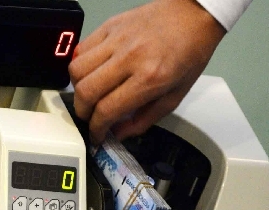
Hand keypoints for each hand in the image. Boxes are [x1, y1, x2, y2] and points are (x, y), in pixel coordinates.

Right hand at [69, 0, 225, 142]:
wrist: (192, 14)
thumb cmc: (189, 53)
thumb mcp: (175, 96)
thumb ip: (145, 119)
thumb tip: (119, 134)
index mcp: (149, 78)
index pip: (107, 109)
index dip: (96, 129)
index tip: (96, 135)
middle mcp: (129, 57)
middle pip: (86, 92)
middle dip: (82, 113)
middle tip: (89, 118)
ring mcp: (116, 39)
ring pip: (76, 70)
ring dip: (78, 89)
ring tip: (90, 95)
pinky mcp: (109, 26)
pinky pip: (81, 49)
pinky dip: (80, 65)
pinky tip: (92, 73)